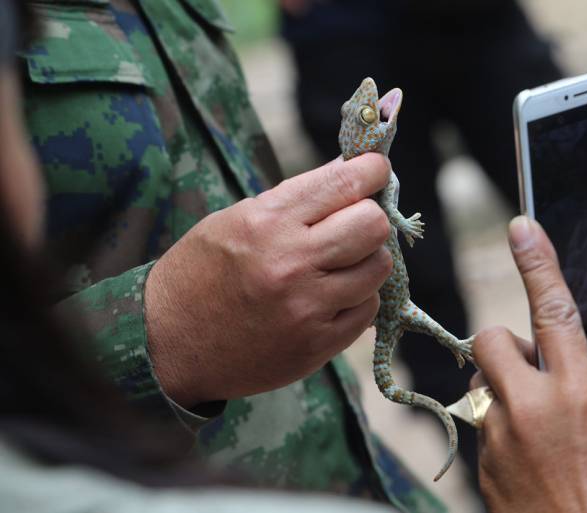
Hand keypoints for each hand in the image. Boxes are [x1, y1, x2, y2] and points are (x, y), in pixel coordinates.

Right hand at [145, 154, 392, 407]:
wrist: (168, 344)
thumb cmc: (202, 272)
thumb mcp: (237, 219)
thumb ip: (297, 199)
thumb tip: (352, 172)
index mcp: (267, 222)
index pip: (344, 183)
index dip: (372, 170)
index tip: (376, 169)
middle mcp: (291, 263)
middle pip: (374, 225)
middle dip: (371, 217)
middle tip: (353, 224)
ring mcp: (307, 308)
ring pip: (378, 267)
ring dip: (366, 260)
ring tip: (338, 264)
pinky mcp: (317, 345)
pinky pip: (368, 309)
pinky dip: (357, 298)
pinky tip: (330, 297)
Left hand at [473, 216, 586, 512]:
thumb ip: (576, 392)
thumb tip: (555, 374)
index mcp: (576, 395)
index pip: (553, 313)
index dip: (537, 265)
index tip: (521, 229)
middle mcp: (530, 407)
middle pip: (491, 339)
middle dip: (505, 346)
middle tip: (528, 370)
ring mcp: (498, 435)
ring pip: (480, 383)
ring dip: (500, 390)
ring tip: (530, 421)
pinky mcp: (481, 462)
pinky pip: (480, 423)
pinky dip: (497, 427)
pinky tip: (523, 455)